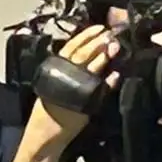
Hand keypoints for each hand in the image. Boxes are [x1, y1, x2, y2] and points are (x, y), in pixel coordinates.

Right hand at [22, 25, 121, 152]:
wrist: (46, 134)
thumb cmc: (48, 108)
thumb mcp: (52, 83)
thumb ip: (66, 70)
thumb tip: (83, 54)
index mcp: (56, 69)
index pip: (72, 46)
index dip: (86, 35)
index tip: (98, 27)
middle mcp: (66, 76)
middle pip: (83, 53)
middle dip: (98, 42)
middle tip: (109, 34)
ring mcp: (76, 88)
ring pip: (92, 67)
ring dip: (104, 56)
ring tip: (114, 46)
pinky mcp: (85, 103)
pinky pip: (99, 89)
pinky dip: (108, 81)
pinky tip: (116, 74)